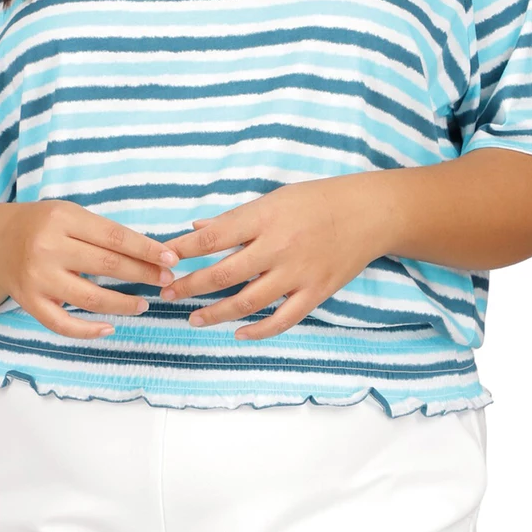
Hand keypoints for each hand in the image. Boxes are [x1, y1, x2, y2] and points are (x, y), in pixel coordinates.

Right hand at [0, 201, 178, 338]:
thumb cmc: (41, 226)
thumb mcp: (69, 215)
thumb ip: (102, 232)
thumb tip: (151, 253)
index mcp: (63, 219)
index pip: (115, 236)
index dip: (147, 250)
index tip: (172, 259)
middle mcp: (48, 248)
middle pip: (106, 265)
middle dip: (142, 274)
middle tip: (166, 280)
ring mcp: (37, 278)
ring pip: (90, 298)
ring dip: (123, 304)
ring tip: (144, 304)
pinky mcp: (29, 302)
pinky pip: (62, 324)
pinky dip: (89, 331)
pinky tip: (110, 328)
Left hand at [159, 176, 385, 340]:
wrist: (370, 214)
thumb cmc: (317, 201)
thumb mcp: (274, 199)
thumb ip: (235, 218)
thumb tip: (196, 229)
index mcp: (264, 218)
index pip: (213, 237)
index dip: (183, 250)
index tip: (161, 259)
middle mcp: (278, 247)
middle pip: (223, 274)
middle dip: (190, 286)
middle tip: (167, 293)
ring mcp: (298, 274)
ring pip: (247, 302)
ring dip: (215, 314)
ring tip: (194, 318)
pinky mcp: (316, 293)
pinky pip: (282, 320)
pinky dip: (258, 330)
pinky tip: (238, 333)